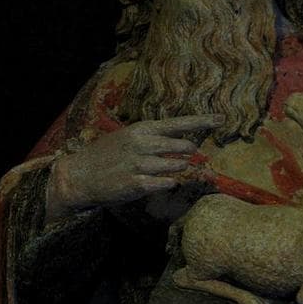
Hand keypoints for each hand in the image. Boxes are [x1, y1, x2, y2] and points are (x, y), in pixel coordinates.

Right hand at [46, 114, 222, 222]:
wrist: (79, 175)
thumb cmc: (106, 156)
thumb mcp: (128, 137)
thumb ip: (154, 138)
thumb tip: (182, 143)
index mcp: (142, 129)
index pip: (179, 123)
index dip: (203, 121)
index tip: (223, 119)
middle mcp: (143, 144)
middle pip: (183, 147)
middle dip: (189, 154)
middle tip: (186, 158)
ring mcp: (140, 164)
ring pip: (176, 167)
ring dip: (177, 170)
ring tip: (160, 169)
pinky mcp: (137, 184)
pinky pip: (166, 184)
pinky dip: (168, 184)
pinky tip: (160, 182)